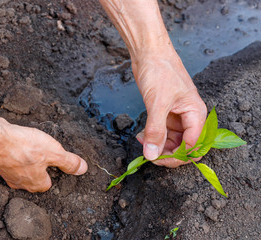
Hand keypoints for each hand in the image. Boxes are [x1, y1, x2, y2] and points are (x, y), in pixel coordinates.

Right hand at [0, 123, 87, 191]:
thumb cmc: (23, 145)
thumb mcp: (54, 152)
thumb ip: (69, 162)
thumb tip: (83, 169)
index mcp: (35, 184)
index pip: (49, 183)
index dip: (54, 170)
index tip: (55, 159)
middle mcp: (20, 183)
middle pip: (35, 177)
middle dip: (40, 165)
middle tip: (43, 151)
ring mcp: (7, 174)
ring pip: (22, 169)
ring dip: (27, 159)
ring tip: (30, 145)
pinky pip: (11, 160)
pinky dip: (16, 152)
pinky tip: (17, 142)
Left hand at [133, 46, 206, 167]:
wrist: (149, 54)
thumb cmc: (159, 71)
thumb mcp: (157, 103)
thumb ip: (156, 131)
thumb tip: (152, 155)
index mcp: (196, 114)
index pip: (194, 146)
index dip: (177, 157)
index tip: (158, 159)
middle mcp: (190, 118)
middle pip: (185, 147)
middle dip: (168, 154)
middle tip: (149, 155)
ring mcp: (177, 117)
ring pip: (172, 143)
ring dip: (158, 147)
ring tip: (142, 142)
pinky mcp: (165, 114)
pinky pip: (162, 133)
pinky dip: (152, 138)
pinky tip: (141, 136)